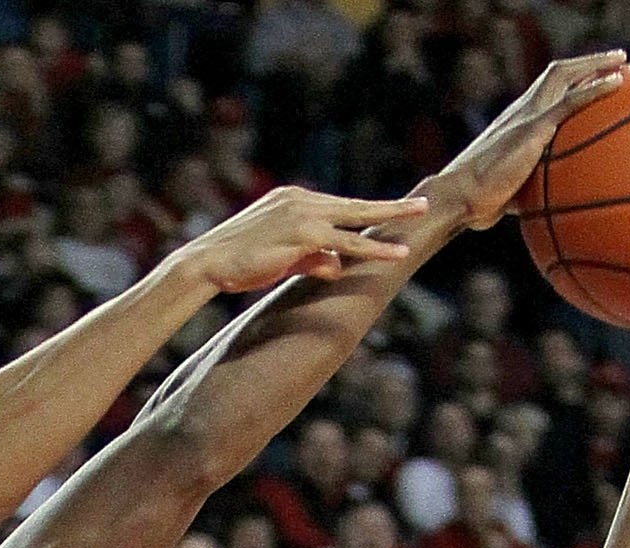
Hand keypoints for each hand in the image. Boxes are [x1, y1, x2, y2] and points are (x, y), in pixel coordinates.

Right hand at [173, 185, 429, 296]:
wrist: (207, 262)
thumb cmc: (236, 262)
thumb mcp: (280, 257)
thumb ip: (312, 258)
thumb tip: (339, 266)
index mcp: (294, 199)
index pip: (338, 207)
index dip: (366, 212)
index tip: (389, 213)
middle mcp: (302, 200)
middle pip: (356, 205)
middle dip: (390, 207)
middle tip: (422, 204)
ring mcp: (304, 214)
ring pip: (357, 220)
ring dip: (390, 224)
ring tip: (416, 227)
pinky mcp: (303, 234)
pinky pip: (346, 242)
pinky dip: (372, 247)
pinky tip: (393, 253)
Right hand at [429, 54, 627, 231]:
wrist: (461, 198)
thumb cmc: (479, 204)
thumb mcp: (511, 194)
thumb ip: (530, 190)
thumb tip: (548, 211)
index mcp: (516, 123)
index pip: (545, 93)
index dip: (568, 83)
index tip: (592, 80)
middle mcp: (522, 112)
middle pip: (557, 74)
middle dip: (586, 64)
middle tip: (615, 62)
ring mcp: (527, 116)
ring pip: (564, 76)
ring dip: (595, 64)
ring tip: (622, 62)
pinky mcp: (533, 127)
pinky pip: (570, 100)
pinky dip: (595, 88)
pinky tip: (618, 83)